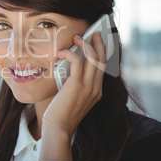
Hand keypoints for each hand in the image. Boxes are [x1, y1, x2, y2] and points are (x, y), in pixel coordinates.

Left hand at [38, 31, 106, 160]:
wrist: (58, 128)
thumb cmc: (60, 113)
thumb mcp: (72, 96)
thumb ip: (74, 82)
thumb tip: (69, 64)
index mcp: (97, 92)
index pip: (103, 68)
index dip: (102, 52)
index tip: (98, 42)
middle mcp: (96, 89)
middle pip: (102, 60)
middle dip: (99, 43)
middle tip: (93, 32)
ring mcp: (89, 88)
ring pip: (93, 58)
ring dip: (86, 44)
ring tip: (77, 37)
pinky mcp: (77, 86)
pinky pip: (78, 62)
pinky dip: (71, 53)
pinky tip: (62, 53)